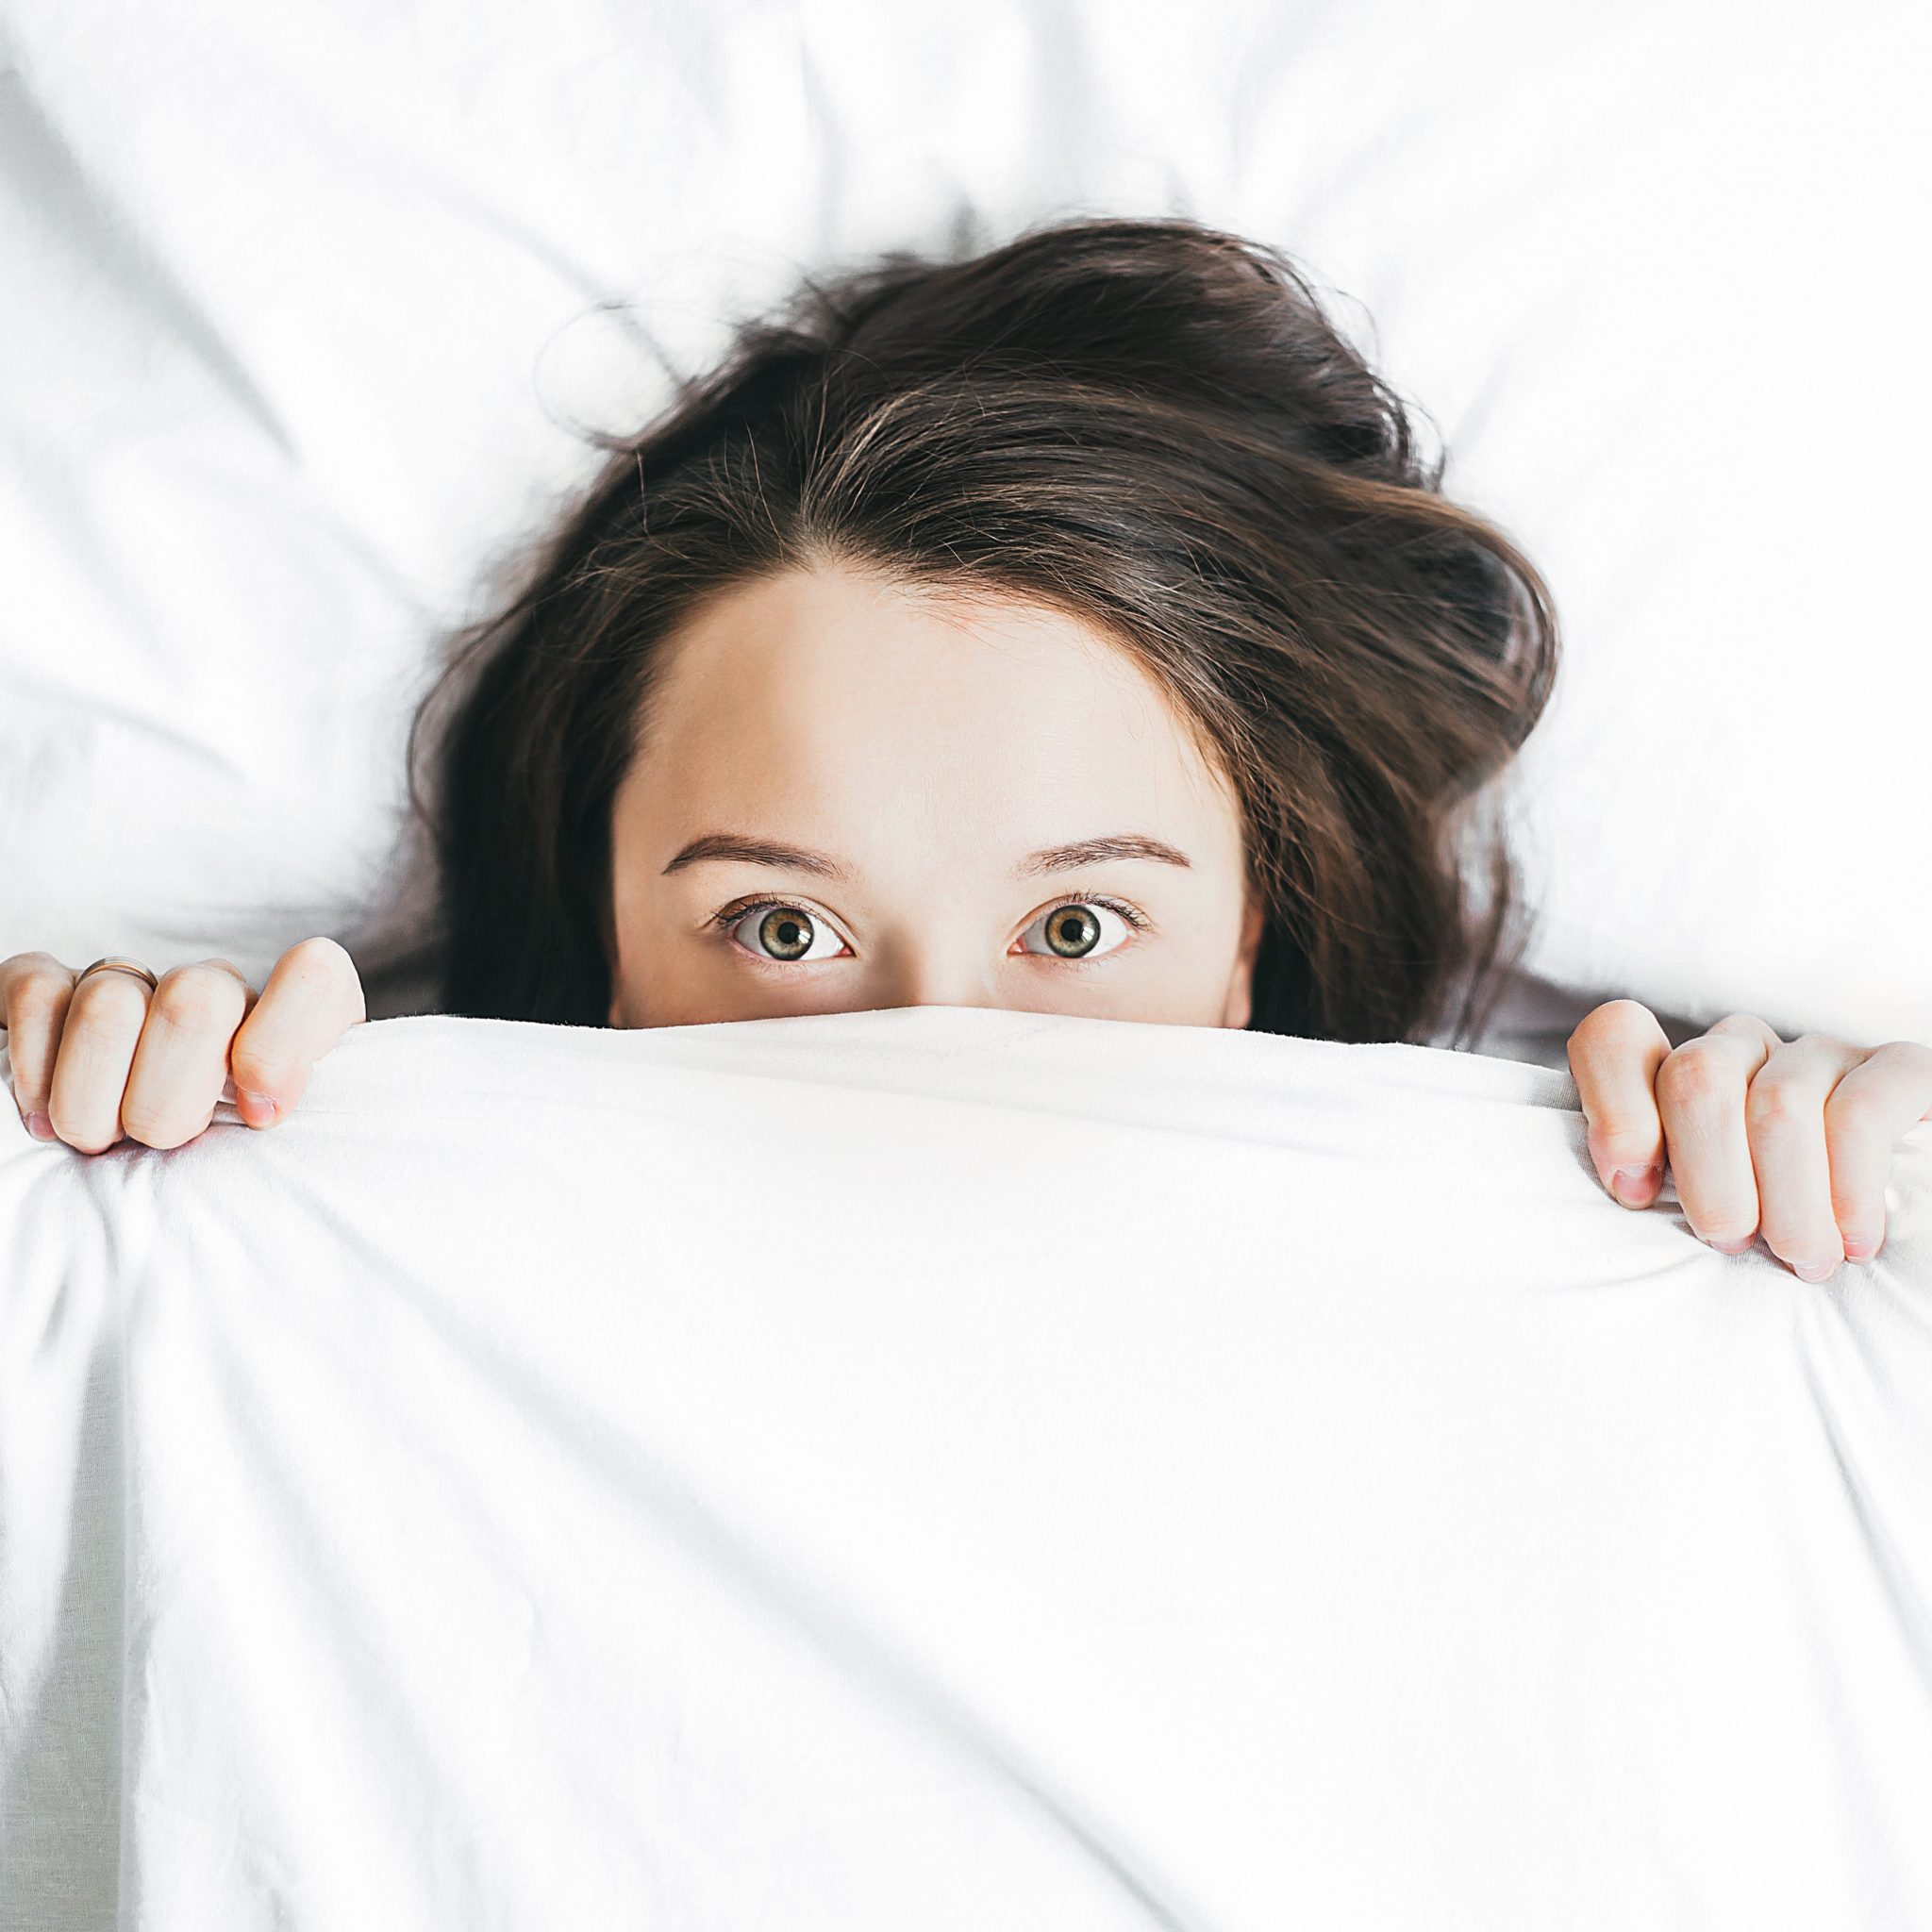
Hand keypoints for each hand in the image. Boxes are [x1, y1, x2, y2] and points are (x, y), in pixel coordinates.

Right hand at [1, 938, 365, 1153]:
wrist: (134, 1166)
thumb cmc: (227, 1169)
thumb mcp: (282, 1159)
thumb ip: (294, 1131)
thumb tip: (264, 1110)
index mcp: (292, 1024)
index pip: (314, 977)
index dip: (282, 1044)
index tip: (258, 1116)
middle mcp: (217, 991)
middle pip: (197, 1002)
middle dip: (168, 1101)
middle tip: (161, 1143)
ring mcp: (134, 983)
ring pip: (111, 1005)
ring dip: (94, 1101)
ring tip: (102, 1141)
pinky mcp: (53, 988)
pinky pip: (38, 995)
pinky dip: (36, 1070)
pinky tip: (44, 1117)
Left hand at [1567, 1000, 1931, 1281]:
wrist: (1897, 1238)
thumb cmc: (1770, 1237)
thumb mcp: (1696, 1213)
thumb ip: (1648, 1187)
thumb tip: (1628, 1190)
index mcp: (1678, 1074)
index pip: (1615, 1037)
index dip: (1614, 1109)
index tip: (1636, 1193)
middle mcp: (1745, 1050)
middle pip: (1696, 1076)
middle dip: (1708, 1177)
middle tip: (1731, 1241)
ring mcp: (1820, 1054)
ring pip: (1777, 1105)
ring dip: (1786, 1202)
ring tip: (1803, 1259)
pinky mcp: (1900, 1070)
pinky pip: (1860, 1113)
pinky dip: (1850, 1187)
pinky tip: (1854, 1239)